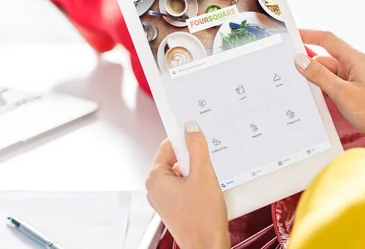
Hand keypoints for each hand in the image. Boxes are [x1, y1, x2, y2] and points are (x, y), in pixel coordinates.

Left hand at [146, 121, 229, 248]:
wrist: (208, 246)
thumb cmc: (202, 219)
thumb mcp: (203, 174)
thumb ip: (196, 147)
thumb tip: (190, 129)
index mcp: (155, 179)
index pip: (167, 146)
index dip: (184, 139)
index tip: (197, 135)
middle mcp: (156, 189)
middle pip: (176, 159)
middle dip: (193, 157)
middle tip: (206, 163)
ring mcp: (166, 199)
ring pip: (182, 172)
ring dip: (197, 171)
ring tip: (208, 180)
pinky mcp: (176, 206)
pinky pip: (186, 185)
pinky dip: (198, 183)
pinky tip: (209, 189)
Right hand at [295, 30, 364, 146]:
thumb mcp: (342, 93)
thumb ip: (319, 76)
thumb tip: (300, 60)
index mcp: (354, 59)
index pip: (327, 39)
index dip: (308, 34)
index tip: (291, 34)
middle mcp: (353, 65)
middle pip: (324, 59)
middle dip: (308, 65)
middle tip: (288, 72)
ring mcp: (352, 77)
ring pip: (325, 73)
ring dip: (314, 80)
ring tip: (299, 89)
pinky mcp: (350, 89)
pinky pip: (330, 83)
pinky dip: (321, 89)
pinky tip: (312, 98)